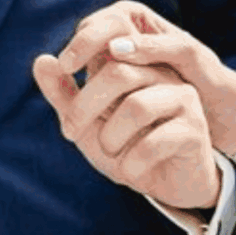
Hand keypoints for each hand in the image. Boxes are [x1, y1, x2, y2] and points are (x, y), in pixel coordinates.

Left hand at [34, 11, 221, 214]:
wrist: (168, 186)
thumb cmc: (127, 150)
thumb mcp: (89, 125)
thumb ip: (66, 96)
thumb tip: (41, 60)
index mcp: (139, 68)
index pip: (108, 48)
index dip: (83, 54)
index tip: (64, 87)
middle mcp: (164, 77)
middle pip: (119, 74)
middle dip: (84, 106)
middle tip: (70, 131)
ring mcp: (183, 101)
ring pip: (137, 106)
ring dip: (110, 137)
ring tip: (111, 152)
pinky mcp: (194, 131)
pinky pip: (154, 142)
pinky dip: (133, 162)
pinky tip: (132, 171)